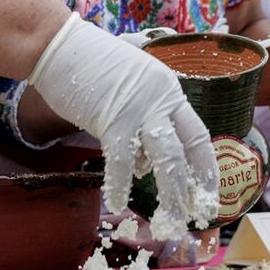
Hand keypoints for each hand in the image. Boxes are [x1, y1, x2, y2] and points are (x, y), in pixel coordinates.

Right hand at [29, 14, 217, 238]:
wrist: (59, 47)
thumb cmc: (88, 67)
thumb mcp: (128, 90)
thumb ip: (141, 124)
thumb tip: (146, 166)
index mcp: (169, 91)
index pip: (198, 134)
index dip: (206, 167)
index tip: (209, 191)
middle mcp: (162, 100)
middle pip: (185, 153)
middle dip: (189, 191)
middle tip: (191, 217)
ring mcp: (140, 110)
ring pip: (165, 161)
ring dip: (169, 196)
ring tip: (167, 222)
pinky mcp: (112, 120)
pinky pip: (122, 162)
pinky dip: (120, 185)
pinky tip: (117, 204)